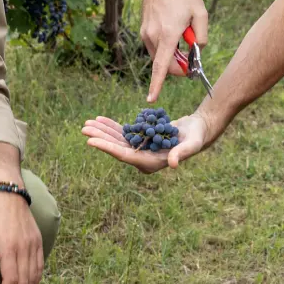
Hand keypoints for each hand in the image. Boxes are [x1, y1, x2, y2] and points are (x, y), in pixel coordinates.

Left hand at [82, 110, 212, 172]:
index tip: (91, 142)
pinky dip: (112, 127)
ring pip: (117, 140)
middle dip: (100, 138)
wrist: (199, 130)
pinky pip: (123, 133)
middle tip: (83, 129)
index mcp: (151, 163)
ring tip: (87, 123)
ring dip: (103, 132)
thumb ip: (181, 153)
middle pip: (117, 148)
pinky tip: (100, 120)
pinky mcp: (141, 139)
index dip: (107, 148)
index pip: (125, 156)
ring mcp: (141, 149)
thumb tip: (173, 164)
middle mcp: (143, 158)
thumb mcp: (191, 144)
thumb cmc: (197, 137)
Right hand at [140, 0, 207, 102]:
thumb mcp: (201, 13)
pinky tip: (174, 32)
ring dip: (172, 56)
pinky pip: (155, 47)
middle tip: (192, 59)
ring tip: (184, 37)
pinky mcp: (144, 30)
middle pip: (164, 65)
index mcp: (167, 34)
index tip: (151, 99)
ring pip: (160, 56)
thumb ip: (201, 36)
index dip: (157, 85)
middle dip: (178, 68)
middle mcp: (153, 37)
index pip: (161, 67)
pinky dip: (166, 48)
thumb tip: (196, 51)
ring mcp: (146, 33)